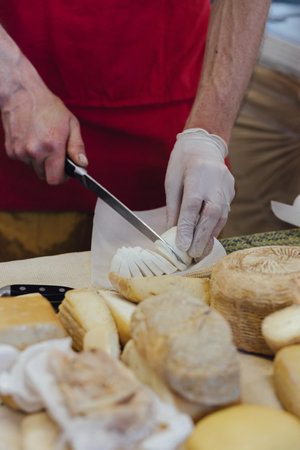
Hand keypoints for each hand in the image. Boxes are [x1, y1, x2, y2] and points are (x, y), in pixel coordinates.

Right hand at [1, 83, 86, 183]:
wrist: (21, 93)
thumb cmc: (48, 107)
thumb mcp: (71, 124)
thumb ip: (77, 147)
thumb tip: (82, 164)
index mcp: (52, 146)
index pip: (55, 180)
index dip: (62, 178)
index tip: (65, 171)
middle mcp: (35, 151)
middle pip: (44, 177)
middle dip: (52, 169)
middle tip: (55, 154)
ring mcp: (20, 152)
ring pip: (34, 168)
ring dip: (40, 161)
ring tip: (42, 142)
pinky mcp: (11, 150)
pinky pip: (24, 161)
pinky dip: (28, 155)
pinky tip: (31, 139)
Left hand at [165, 128, 234, 258]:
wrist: (204, 145)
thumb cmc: (182, 162)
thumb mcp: (172, 182)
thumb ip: (173, 207)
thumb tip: (171, 231)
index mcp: (196, 175)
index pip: (192, 206)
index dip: (187, 228)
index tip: (181, 245)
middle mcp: (215, 182)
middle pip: (210, 215)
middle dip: (201, 237)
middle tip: (192, 254)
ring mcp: (226, 186)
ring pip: (221, 216)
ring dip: (210, 235)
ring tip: (200, 250)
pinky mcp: (231, 191)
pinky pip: (224, 212)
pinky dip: (215, 226)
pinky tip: (208, 237)